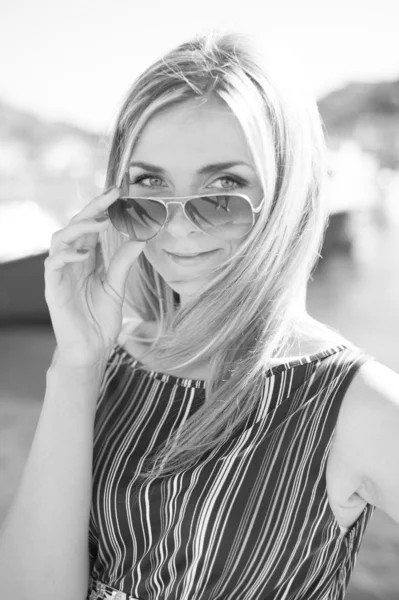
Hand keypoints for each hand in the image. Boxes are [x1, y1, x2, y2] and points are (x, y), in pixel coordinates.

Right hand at [44, 186, 145, 368]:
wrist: (91, 349)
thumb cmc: (101, 319)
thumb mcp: (117, 286)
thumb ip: (124, 262)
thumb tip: (141, 238)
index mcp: (88, 259)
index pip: (93, 226)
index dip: (104, 208)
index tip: (121, 193)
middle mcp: (72, 261)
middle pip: (77, 225)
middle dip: (94, 208)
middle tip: (113, 195)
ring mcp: (61, 273)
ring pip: (60, 238)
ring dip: (80, 226)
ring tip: (101, 221)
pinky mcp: (53, 287)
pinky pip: (53, 264)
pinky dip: (67, 255)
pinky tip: (84, 253)